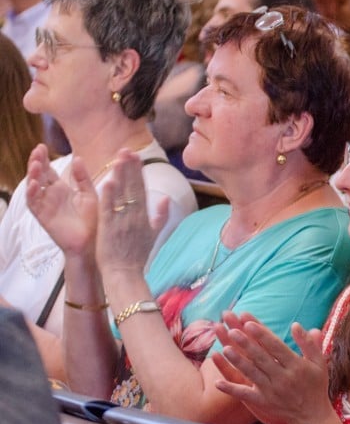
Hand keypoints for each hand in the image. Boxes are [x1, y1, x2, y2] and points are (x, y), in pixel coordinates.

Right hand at [25, 144, 97, 256]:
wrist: (94, 243)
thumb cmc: (93, 220)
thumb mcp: (90, 194)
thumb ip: (83, 178)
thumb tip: (77, 158)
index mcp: (62, 189)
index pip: (49, 171)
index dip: (44, 159)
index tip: (41, 145)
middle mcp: (51, 196)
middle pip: (39, 176)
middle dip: (36, 163)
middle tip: (37, 150)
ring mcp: (46, 206)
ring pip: (33, 188)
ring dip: (32, 175)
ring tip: (35, 164)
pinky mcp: (44, 217)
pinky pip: (34, 204)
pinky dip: (32, 194)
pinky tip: (34, 184)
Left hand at [96, 149, 167, 275]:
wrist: (125, 274)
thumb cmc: (138, 256)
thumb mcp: (154, 235)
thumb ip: (161, 215)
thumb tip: (167, 198)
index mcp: (145, 216)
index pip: (141, 188)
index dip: (138, 171)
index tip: (136, 156)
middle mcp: (134, 216)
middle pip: (133, 187)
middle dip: (130, 167)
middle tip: (127, 149)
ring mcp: (121, 221)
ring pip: (121, 194)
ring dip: (120, 175)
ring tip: (118, 158)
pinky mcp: (108, 228)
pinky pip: (109, 208)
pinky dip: (109, 196)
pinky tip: (108, 181)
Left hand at [214, 313, 331, 423]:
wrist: (312, 416)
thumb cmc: (316, 386)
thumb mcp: (319, 363)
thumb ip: (309, 343)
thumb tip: (296, 325)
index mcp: (296, 366)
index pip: (276, 346)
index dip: (262, 334)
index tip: (248, 323)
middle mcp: (283, 378)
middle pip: (261, 357)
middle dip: (246, 343)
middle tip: (232, 330)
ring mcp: (271, 391)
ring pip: (251, 373)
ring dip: (237, 361)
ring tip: (224, 348)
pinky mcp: (263, 403)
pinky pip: (245, 395)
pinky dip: (231, 389)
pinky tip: (217, 382)